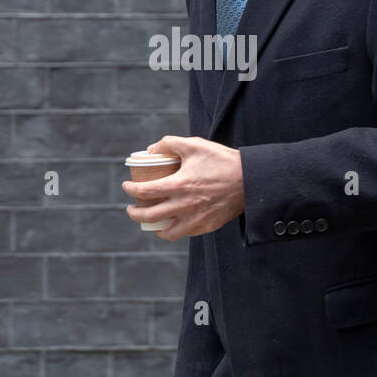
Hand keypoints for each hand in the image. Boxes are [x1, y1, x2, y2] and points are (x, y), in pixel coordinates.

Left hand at [122, 135, 244, 241]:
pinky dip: (174, 229)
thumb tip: (151, 150)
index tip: (127, 186)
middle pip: (148, 216)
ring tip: (150, 219)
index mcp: (178, 185)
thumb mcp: (195, 145)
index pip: (144, 192)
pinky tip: (172, 221)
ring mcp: (195, 219)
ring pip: (165, 232)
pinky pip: (183, 233)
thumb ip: (170, 143)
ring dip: (153, 226)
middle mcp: (183, 206)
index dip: (130, 189)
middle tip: (131, 207)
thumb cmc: (222, 161)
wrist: (249, 180)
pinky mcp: (205, 226)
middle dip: (134, 213)